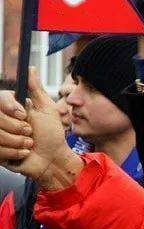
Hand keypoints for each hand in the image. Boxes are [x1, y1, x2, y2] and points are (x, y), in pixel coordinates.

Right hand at [0, 67, 81, 189]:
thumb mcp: (47, 109)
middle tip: (30, 132)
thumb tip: (30, 68)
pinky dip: (14, 153)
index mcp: (10, 107)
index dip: (10, 107)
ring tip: (28, 144)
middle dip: (19, 128)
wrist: (52, 159)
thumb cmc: (52, 134)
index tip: (24, 114)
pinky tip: (23, 153)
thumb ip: (37, 89)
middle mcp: (1, 119)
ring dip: (18, 142)